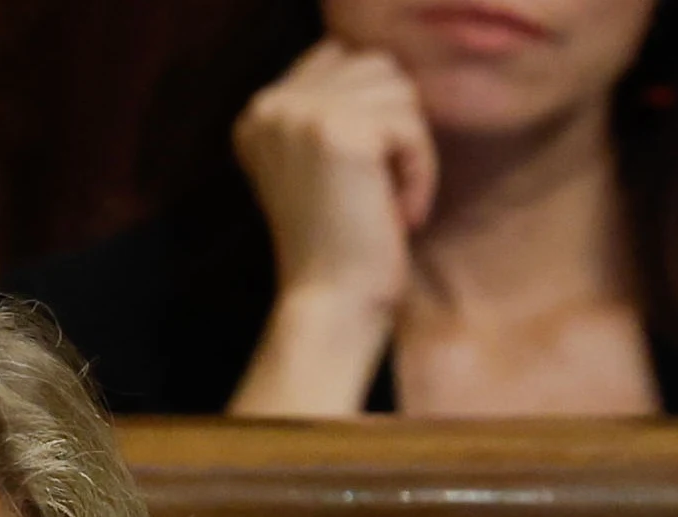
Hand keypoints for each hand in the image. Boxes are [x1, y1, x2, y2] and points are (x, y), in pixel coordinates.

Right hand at [236, 40, 435, 316]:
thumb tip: (384, 71)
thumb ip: (329, 107)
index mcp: (257, 113)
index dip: (371, 106)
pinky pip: (412, 126)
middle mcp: (270, 107)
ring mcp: (301, 116)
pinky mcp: (339, 133)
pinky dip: (420, 170)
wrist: (329, 300)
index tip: (363, 167)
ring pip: (398, 91)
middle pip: (375, 67)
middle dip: (394, 125)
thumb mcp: (315, 163)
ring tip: (387, 199)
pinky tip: (398, 212)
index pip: (339, 56)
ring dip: (409, 147)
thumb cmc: (336, 241)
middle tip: (378, 188)